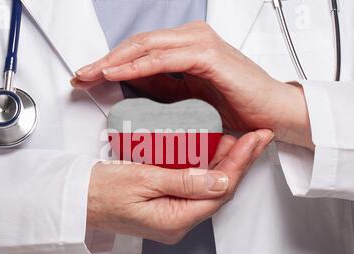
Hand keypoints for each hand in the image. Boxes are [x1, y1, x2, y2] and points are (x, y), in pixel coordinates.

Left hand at [72, 21, 312, 148]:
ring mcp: (199, 44)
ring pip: (146, 47)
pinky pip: (164, 59)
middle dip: (105, 60)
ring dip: (115, 61)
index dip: (111, 62)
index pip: (140, 50)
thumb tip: (134, 84)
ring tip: (90, 75)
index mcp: (186, 47)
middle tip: (80, 77)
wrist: (273, 115)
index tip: (88, 77)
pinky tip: (117, 74)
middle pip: (137, 45)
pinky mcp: (207, 56)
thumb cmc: (238, 107)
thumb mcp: (188, 98)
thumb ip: (163, 87)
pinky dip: (138, 66)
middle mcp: (191, 39)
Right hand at [87, 130, 273, 243]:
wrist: (78, 199)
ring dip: (224, 164)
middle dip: (239, 162)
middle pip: (219, 191)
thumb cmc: (101, 191)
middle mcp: (177, 223)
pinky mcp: (166, 208)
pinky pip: (194, 189)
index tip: (253, 140)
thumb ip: (184, 181)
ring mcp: (172, 217)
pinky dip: (204, 169)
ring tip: (238, 140)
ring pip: (208, 189)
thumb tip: (221, 180)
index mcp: (175, 219)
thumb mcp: (142, 180)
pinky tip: (210, 152)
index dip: (240, 163)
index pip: (220, 190)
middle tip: (253, 137)